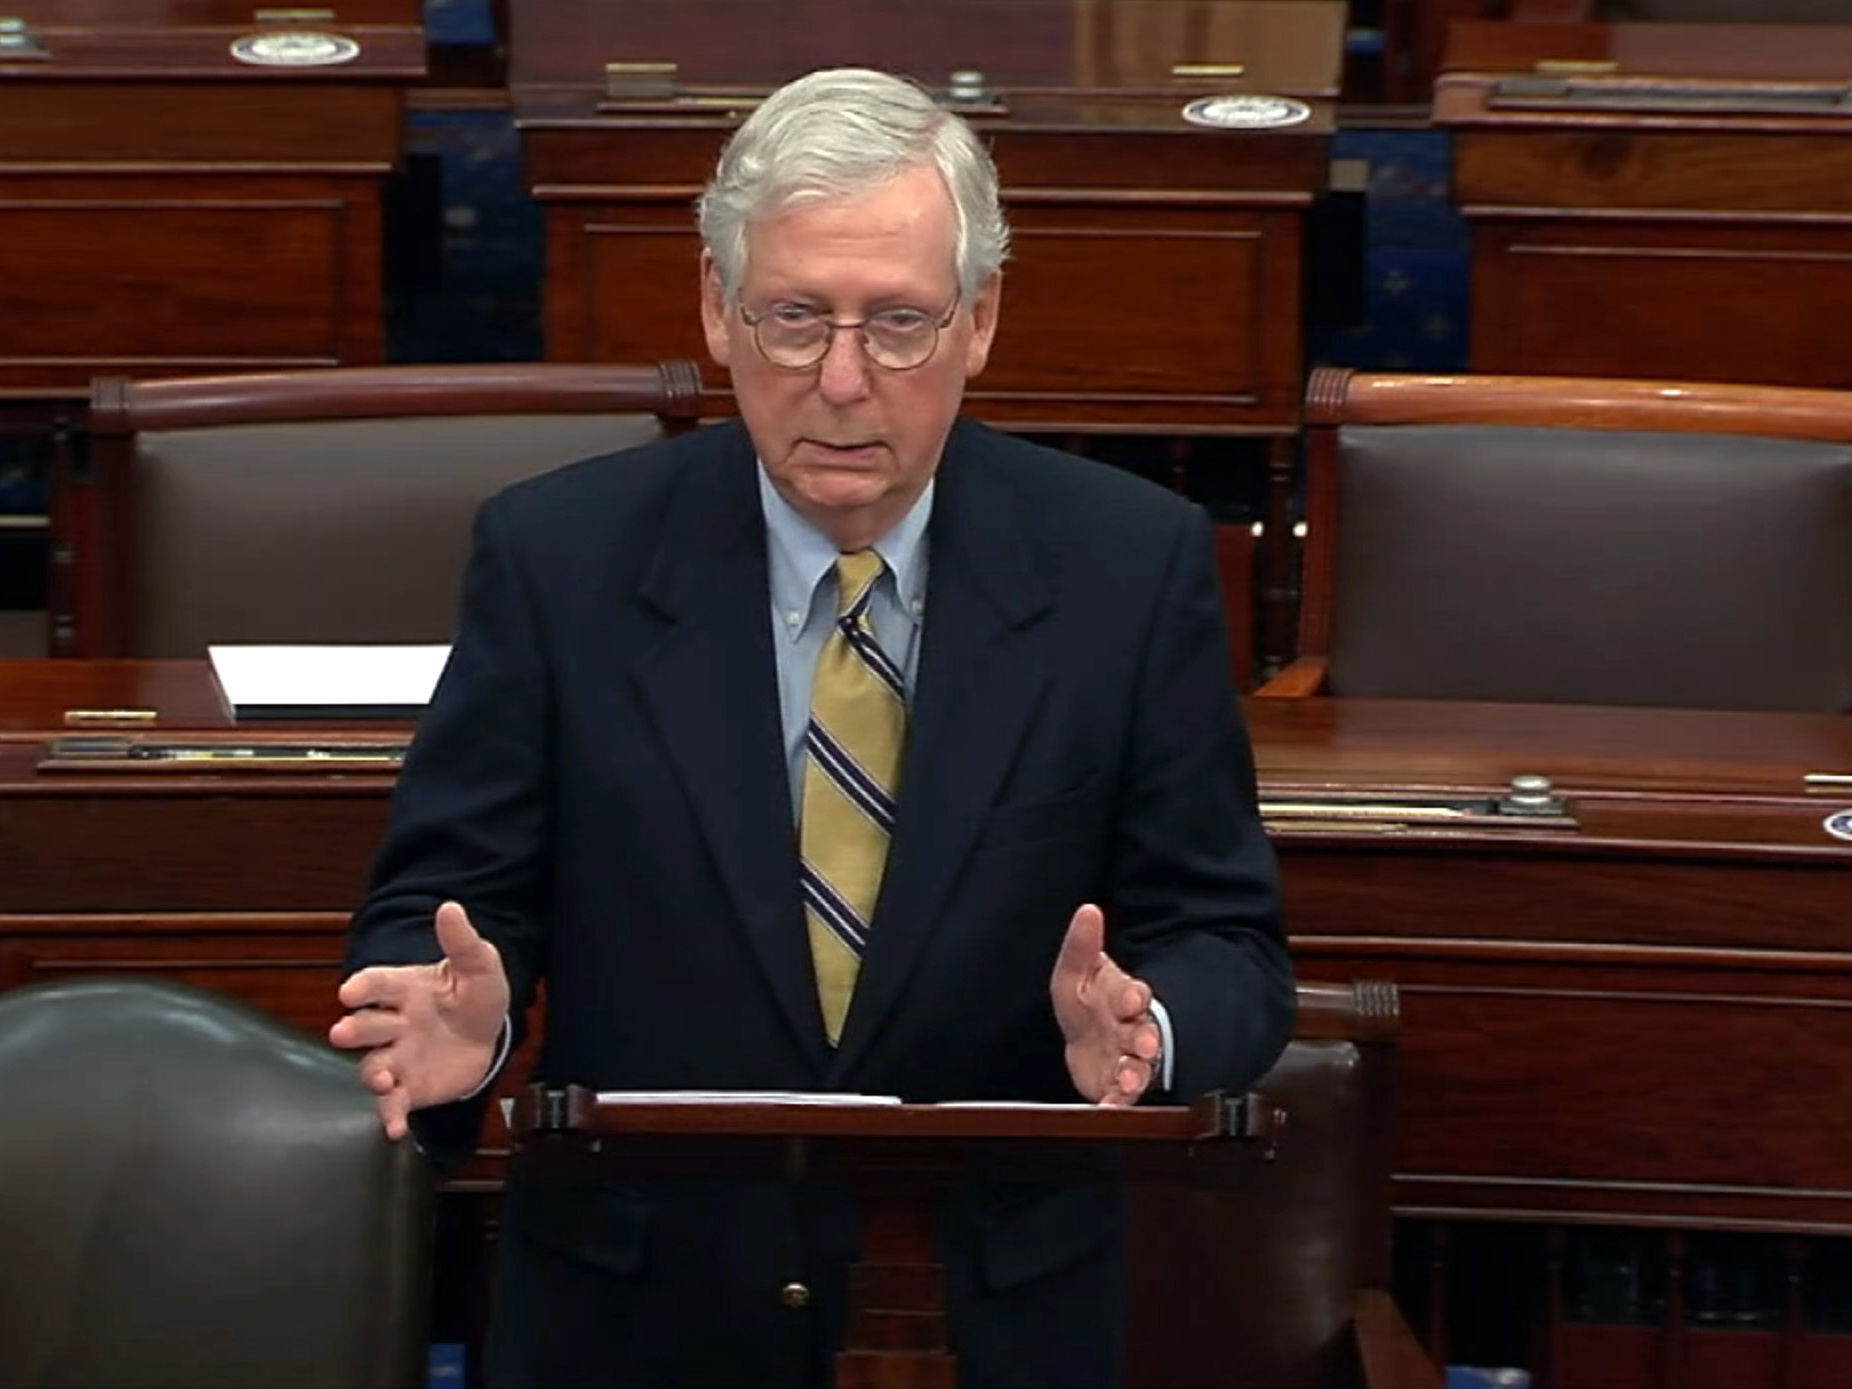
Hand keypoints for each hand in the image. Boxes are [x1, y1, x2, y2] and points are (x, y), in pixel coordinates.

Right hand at [328, 901, 510, 1139]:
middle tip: (344, 1032)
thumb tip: (450, 908)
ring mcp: (399, 1058)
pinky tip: (395, 1128)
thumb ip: (463, 942)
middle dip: (354, 1029)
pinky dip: (390, 1116)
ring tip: (382, 1080)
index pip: (376, 984)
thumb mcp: (479, 965)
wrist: (490, 1034)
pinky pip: (392, 1104)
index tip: (351, 991)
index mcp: (405, 989)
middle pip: (366, 1026)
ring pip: (373, 1067)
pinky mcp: (410, 1088)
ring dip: (372, 1075)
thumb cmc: (475, 995)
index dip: (362, 986)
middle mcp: (394, 1024)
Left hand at [1049, 902, 1161, 1106]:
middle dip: (1145, 1037)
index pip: (1134, 993)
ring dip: (1136, 1072)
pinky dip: (1117, 1104)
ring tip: (1128, 1079)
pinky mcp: (1117, 1087)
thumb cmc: (1086, 1000)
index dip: (1134, 995)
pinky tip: (1110, 1108)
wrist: (1089, 1040)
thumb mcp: (1076, 970)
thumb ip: (1081, 945)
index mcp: (1124, 998)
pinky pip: (1121, 1098)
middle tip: (1145, 1043)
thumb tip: (1088, 910)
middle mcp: (1132, 1030)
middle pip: (1144, 1033)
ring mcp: (1128, 1061)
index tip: (1133, 997)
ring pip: (1140, 1067)